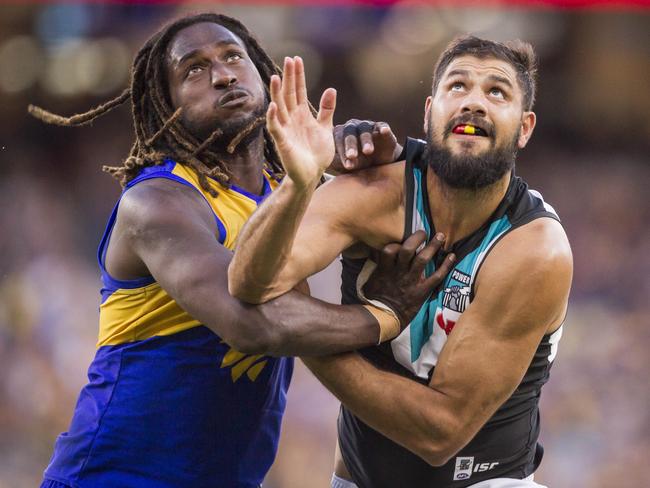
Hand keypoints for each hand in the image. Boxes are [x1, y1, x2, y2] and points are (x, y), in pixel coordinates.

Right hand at [267, 56, 335, 188]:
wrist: (312, 175)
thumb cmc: (316, 154)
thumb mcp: (326, 128)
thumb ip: (327, 110)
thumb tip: (331, 89)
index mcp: (302, 115)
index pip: (299, 90)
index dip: (298, 76)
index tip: (297, 59)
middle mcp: (292, 119)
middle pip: (288, 94)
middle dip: (289, 78)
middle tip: (289, 60)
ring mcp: (286, 129)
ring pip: (279, 107)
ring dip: (277, 93)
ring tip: (276, 77)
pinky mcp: (282, 142)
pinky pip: (275, 128)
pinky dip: (273, 117)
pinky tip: (273, 106)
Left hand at [331, 119, 402, 171]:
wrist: (376, 162)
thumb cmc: (355, 162)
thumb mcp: (346, 164)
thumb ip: (337, 163)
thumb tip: (330, 164)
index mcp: (339, 134)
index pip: (337, 140)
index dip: (341, 152)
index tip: (346, 165)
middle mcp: (351, 127)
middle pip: (349, 132)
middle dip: (350, 145)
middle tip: (352, 156)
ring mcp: (366, 125)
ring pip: (364, 129)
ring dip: (366, 140)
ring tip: (367, 151)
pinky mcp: (381, 127)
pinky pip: (382, 125)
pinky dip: (383, 128)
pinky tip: (384, 131)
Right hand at [363, 230, 454, 328]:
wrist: (384, 318)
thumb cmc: (375, 299)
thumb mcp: (369, 280)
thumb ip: (374, 265)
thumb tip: (373, 251)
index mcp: (385, 269)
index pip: (390, 249)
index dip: (397, 242)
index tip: (403, 240)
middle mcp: (399, 272)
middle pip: (408, 250)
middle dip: (417, 238)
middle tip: (424, 232)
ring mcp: (411, 281)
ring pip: (423, 259)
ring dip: (433, 246)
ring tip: (440, 236)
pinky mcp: (422, 290)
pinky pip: (436, 276)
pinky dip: (446, 266)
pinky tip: (452, 256)